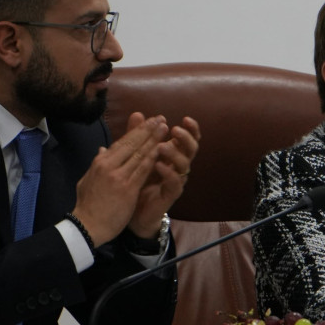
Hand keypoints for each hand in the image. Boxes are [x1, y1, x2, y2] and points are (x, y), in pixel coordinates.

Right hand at [70, 116, 168, 245]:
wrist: (87, 226)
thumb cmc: (87, 205)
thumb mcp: (87, 179)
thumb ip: (97, 163)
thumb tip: (102, 149)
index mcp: (100, 162)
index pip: (121, 142)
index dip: (136, 131)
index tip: (148, 122)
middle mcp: (108, 165)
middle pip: (131, 143)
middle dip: (147, 130)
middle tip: (160, 118)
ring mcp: (118, 176)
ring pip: (139, 154)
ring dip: (153, 140)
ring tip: (164, 128)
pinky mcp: (127, 189)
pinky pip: (142, 170)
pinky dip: (152, 158)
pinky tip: (161, 149)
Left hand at [128, 114, 201, 237]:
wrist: (132, 211)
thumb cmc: (137, 180)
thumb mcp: (135, 155)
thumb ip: (138, 136)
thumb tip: (138, 114)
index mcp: (173, 154)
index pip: (188, 139)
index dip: (191, 129)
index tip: (186, 118)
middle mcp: (178, 166)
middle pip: (192, 150)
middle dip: (186, 138)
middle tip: (175, 130)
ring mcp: (176, 180)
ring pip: (185, 165)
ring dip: (175, 154)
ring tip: (162, 146)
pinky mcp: (170, 194)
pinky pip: (175, 183)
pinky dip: (168, 173)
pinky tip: (159, 165)